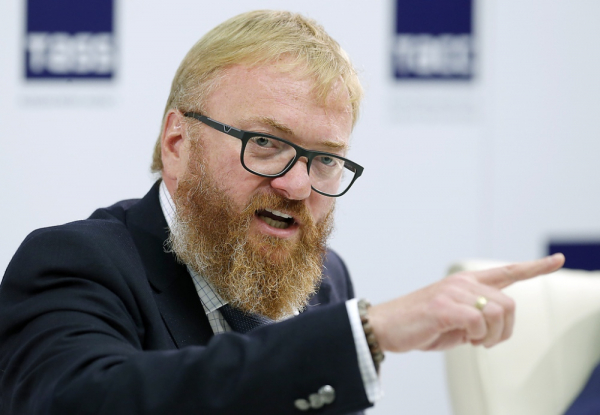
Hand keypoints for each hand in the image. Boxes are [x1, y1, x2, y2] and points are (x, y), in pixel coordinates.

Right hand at [368, 253, 564, 351]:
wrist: (385, 326)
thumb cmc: (420, 326)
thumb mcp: (455, 322)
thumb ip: (476, 317)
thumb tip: (493, 327)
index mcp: (465, 283)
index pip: (506, 271)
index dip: (535, 267)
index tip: (557, 259)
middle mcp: (462, 283)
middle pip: (509, 304)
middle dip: (505, 331)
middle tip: (486, 343)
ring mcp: (453, 292)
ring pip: (498, 313)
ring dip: (492, 336)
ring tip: (474, 342)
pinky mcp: (444, 306)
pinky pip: (479, 322)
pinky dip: (477, 337)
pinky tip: (465, 339)